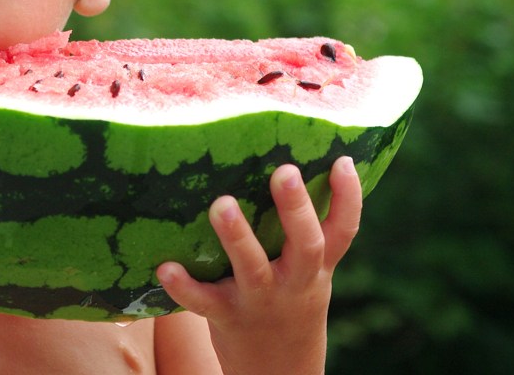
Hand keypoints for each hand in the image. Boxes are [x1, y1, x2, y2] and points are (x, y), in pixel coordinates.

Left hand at [157, 157, 362, 374]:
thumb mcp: (307, 271)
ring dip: (237, 236)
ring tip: (221, 204)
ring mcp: (262, 301)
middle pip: (305, 244)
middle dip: (296, 208)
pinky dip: (184, 287)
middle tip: (284, 171)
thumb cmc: (287, 301)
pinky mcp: (228, 317)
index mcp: (317, 267)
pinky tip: (164, 268)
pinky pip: (204, 302)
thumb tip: (286, 161)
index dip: (349, 196)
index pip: (343, 230)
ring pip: (253, 268)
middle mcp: (295, 282)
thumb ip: (300, 229)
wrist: (280, 373)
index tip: (343, 160)